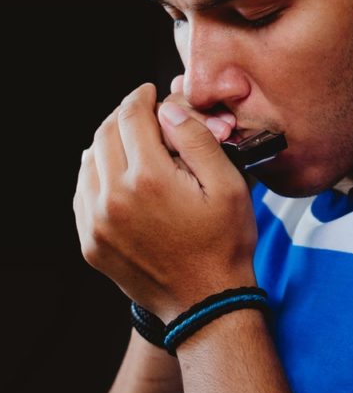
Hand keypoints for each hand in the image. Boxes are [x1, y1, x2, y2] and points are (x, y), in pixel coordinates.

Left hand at [73, 83, 257, 322]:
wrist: (205, 301)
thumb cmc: (225, 242)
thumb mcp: (229, 185)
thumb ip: (197, 140)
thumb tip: (169, 109)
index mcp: (149, 178)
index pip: (132, 117)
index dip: (142, 97)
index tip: (151, 91)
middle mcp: (114, 197)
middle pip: (105, 134)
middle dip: (123, 115)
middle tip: (142, 110)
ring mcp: (97, 222)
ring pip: (89, 161)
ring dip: (107, 142)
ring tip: (131, 139)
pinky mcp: (91, 242)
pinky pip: (83, 193)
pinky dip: (96, 173)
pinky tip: (117, 173)